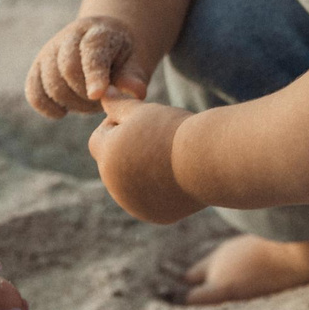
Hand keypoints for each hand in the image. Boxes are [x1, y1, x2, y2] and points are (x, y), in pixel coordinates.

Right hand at [26, 15, 151, 118]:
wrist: (102, 45)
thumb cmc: (121, 58)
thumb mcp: (134, 62)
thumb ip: (133, 76)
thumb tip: (136, 91)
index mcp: (98, 31)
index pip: (92, 51)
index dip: (94, 74)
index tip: (97, 95)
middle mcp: (70, 37)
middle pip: (68, 69)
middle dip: (85, 94)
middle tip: (101, 102)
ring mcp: (50, 51)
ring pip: (51, 83)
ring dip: (71, 102)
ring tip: (88, 103)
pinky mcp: (38, 68)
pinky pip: (34, 92)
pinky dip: (46, 107)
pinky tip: (62, 112)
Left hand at [89, 95, 201, 224]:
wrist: (210, 161)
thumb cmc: (175, 131)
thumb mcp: (143, 111)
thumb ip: (118, 105)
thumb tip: (102, 94)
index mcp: (108, 158)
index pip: (98, 139)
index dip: (115, 126)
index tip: (141, 121)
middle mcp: (115, 185)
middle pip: (113, 162)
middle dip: (127, 149)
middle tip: (158, 137)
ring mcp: (134, 203)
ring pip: (129, 181)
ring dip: (141, 169)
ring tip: (169, 155)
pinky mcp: (154, 215)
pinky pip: (148, 198)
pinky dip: (157, 188)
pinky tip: (177, 174)